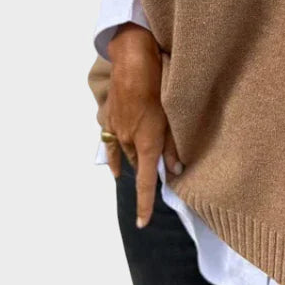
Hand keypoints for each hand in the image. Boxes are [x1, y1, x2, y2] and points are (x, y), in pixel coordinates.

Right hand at [103, 24, 182, 227]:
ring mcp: (116, 129)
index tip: (142, 223)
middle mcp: (129, 140)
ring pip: (127, 153)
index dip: (145, 204)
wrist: (133, 62)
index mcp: (146, 143)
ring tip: (142, 165)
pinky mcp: (109, 117)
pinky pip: (110, 142)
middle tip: (160, 170)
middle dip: (148, 170)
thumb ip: (173, 146)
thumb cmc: (159, 85)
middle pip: (139, 164)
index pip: (145, 182)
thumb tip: (175, 169)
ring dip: (136, 158)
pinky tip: (115, 167)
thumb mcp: (172, 116)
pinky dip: (115, 156)